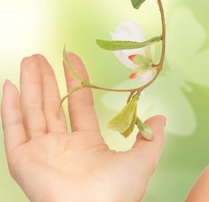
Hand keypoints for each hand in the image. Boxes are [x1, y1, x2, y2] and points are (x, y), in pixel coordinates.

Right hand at [1, 53, 165, 201]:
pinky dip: (10, 108)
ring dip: (30, 84)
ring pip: (33, 111)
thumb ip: (150, 137)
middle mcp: (62, 147)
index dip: (75, 82)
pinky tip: (10, 85)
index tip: (72, 59)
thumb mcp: (144, 158)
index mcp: (87, 146)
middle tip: (42, 54)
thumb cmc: (120, 190)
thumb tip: (161, 119)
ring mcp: (41, 153)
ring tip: (30, 58)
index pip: (78, 106)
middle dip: (47, 79)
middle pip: (52, 105)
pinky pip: (13, 130)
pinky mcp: (23, 160)